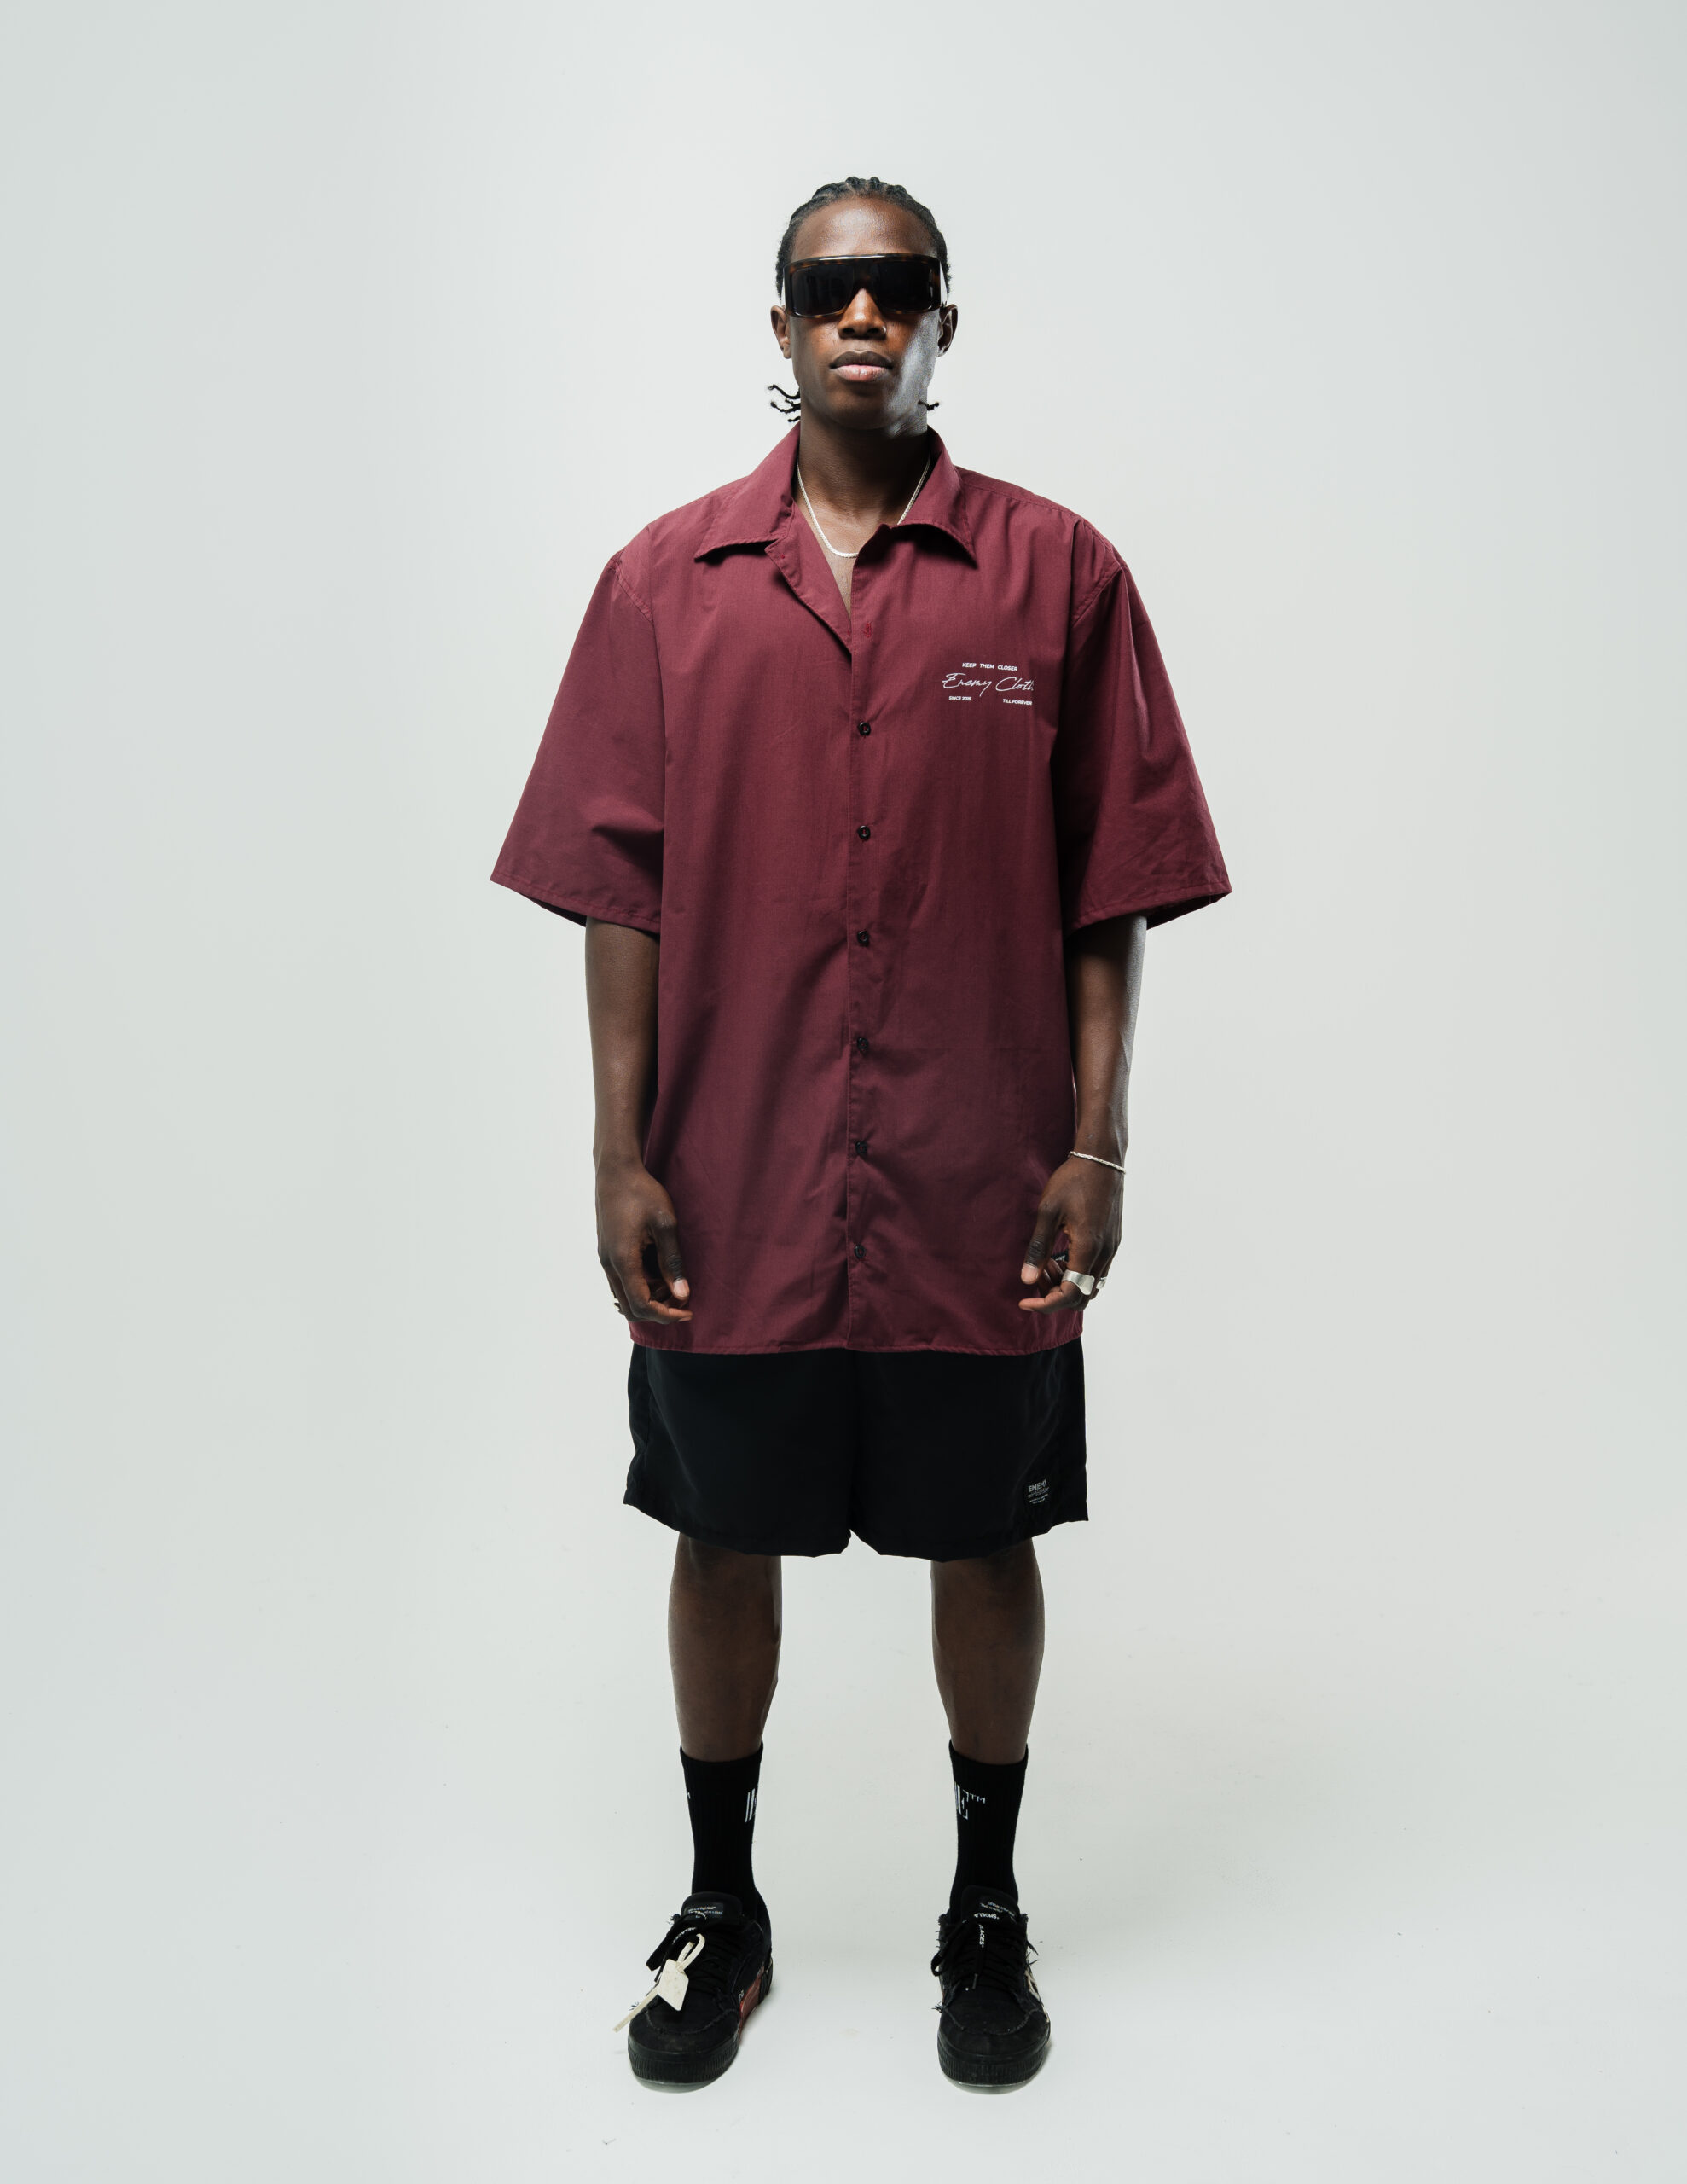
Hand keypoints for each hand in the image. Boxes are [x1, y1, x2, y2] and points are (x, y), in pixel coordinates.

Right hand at [596, 1158, 692, 1321]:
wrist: (616, 1171)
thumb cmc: (642, 1193)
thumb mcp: (665, 1225)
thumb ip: (673, 1261)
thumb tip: (682, 1294)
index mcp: (622, 1260)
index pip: (642, 1306)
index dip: (666, 1315)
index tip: (688, 1310)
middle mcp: (609, 1265)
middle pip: (631, 1309)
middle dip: (658, 1310)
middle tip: (682, 1297)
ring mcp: (605, 1259)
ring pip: (625, 1297)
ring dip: (649, 1297)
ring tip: (672, 1279)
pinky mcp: (607, 1253)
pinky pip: (622, 1282)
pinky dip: (641, 1285)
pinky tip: (658, 1268)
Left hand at [1018, 1155, 1122, 1312]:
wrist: (1101, 1159)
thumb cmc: (1072, 1181)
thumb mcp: (1047, 1212)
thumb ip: (1038, 1248)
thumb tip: (1027, 1280)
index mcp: (1088, 1248)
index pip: (1070, 1295)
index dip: (1046, 1304)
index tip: (1024, 1301)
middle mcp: (1105, 1253)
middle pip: (1083, 1298)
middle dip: (1056, 1294)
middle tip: (1036, 1274)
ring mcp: (1112, 1248)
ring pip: (1091, 1286)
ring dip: (1066, 1283)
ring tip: (1045, 1262)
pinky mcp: (1113, 1241)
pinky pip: (1096, 1271)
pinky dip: (1077, 1272)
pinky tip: (1059, 1254)